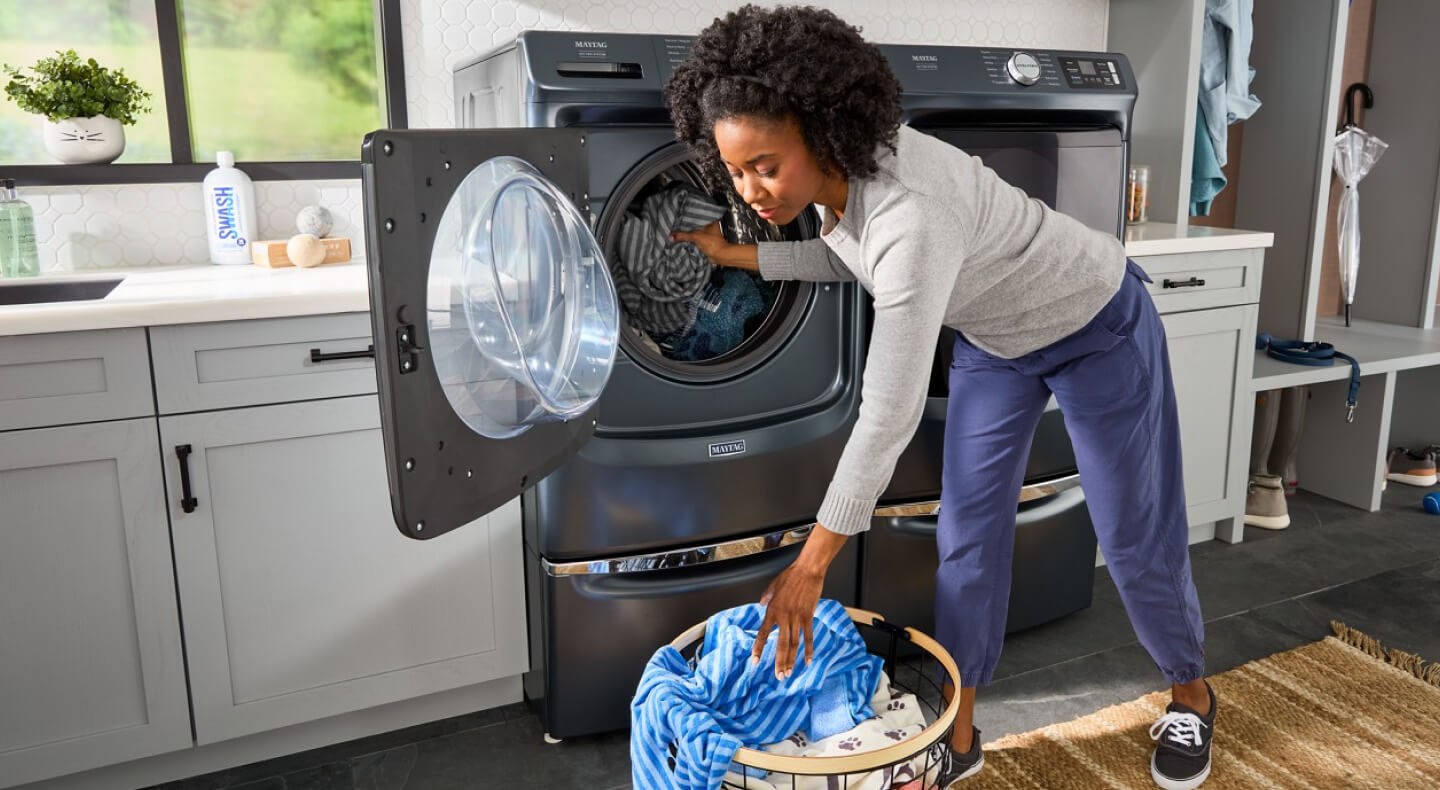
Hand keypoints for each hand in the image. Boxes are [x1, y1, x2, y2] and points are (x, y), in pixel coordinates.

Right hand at [671, 221, 731, 265]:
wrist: (720, 256)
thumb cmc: (712, 243)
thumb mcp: (696, 236)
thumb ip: (682, 236)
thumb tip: (670, 236)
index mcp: (710, 221)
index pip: (696, 215)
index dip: (688, 215)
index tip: (679, 214)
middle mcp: (709, 226)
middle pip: (694, 224)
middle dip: (685, 225)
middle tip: (675, 223)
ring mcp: (707, 234)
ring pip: (694, 231)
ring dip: (687, 233)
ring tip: (676, 230)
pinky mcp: (705, 241)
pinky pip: (694, 238)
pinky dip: (689, 239)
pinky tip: (681, 238)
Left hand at [750, 561, 824, 679]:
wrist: (807, 570)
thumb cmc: (791, 575)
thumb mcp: (773, 585)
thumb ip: (766, 596)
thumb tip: (761, 604)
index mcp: (772, 610)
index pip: (762, 634)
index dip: (758, 649)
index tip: (755, 661)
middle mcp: (783, 617)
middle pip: (780, 644)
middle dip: (779, 662)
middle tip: (778, 676)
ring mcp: (797, 618)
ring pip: (794, 644)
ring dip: (791, 660)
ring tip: (789, 673)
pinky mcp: (808, 616)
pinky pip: (809, 637)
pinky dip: (809, 650)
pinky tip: (808, 661)